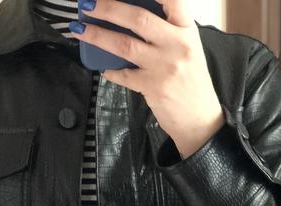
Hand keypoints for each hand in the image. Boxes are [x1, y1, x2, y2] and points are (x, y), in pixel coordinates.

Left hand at [69, 0, 225, 158]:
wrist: (199, 118)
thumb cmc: (190, 81)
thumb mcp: (186, 48)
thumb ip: (166, 32)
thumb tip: (129, 18)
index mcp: (186, 30)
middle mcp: (177, 45)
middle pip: (138, 18)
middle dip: (108, 8)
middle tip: (88, 4)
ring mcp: (164, 67)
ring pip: (125, 45)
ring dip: (98, 36)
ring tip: (81, 30)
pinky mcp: (153, 88)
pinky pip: (124, 75)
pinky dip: (110, 70)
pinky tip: (102, 68)